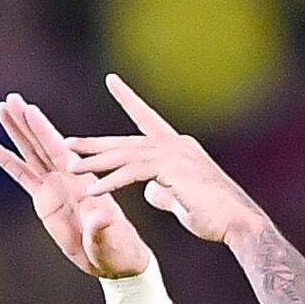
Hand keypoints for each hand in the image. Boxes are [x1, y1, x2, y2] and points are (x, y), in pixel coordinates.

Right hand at [0, 94, 155, 278]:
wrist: (113, 259)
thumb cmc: (116, 250)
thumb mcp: (110, 241)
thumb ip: (101, 229)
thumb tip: (102, 216)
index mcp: (83, 183)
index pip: (59, 152)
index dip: (44, 132)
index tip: (31, 111)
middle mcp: (67, 179)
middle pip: (41, 145)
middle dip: (26, 123)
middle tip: (11, 99)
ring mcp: (55, 187)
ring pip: (31, 154)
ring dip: (16, 132)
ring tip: (2, 109)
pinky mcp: (45, 200)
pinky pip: (23, 176)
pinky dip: (8, 161)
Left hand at [65, 74, 269, 246]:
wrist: (237, 223)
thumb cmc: (213, 214)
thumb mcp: (180, 199)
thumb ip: (162, 190)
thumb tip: (149, 190)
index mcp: (178, 147)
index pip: (147, 118)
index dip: (129, 99)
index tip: (112, 80)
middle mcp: (176, 145)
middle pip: (127, 141)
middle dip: (95, 144)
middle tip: (67, 144)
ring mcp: (175, 155)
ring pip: (126, 156)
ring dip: (96, 164)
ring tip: (71, 169)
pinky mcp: (173, 171)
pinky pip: (134, 173)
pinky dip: (111, 182)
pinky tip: (93, 191)